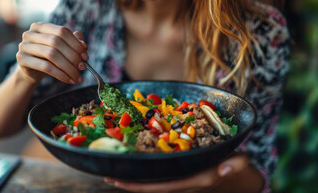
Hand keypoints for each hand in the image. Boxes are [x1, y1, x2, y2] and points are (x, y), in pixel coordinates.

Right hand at [16, 22, 87, 83]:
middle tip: (83, 67)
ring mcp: (24, 45)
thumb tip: (83, 45)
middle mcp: (30, 33)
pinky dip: (60, 74)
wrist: (32, 70)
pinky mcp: (22, 59)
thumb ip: (73, 42)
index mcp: (42, 26)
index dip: (76, 43)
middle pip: (57, 42)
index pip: (62, 31)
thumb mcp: (62, 48)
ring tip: (77, 76)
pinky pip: (45, 67)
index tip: (86, 56)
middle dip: (73, 56)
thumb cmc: (49, 57)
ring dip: (68, 67)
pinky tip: (69, 80)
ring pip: (52, 54)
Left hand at [104, 154, 249, 192]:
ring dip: (133, 176)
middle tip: (108, 174)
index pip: (164, 186)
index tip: (122, 181)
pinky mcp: (177, 170)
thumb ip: (236, 164)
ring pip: (151, 180)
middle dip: (130, 182)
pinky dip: (142, 168)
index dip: (142, 186)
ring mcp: (178, 177)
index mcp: (194, 180)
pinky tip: (131, 162)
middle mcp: (183, 181)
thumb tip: (227, 167)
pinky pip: (156, 173)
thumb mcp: (240, 163)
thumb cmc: (234, 163)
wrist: (233, 168)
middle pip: (151, 186)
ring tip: (111, 169)